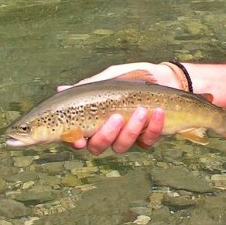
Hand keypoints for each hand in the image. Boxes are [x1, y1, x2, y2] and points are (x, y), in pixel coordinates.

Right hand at [59, 62, 180, 155]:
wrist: (164, 77)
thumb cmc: (132, 78)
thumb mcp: (110, 77)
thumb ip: (89, 86)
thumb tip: (61, 90)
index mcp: (93, 119)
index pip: (77, 137)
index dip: (74, 142)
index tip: (79, 140)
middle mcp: (107, 133)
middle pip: (97, 147)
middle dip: (106, 135)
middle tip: (116, 117)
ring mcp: (126, 137)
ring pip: (121, 146)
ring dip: (131, 130)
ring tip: (141, 110)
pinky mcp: (146, 138)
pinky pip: (146, 142)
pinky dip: (153, 127)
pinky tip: (157, 112)